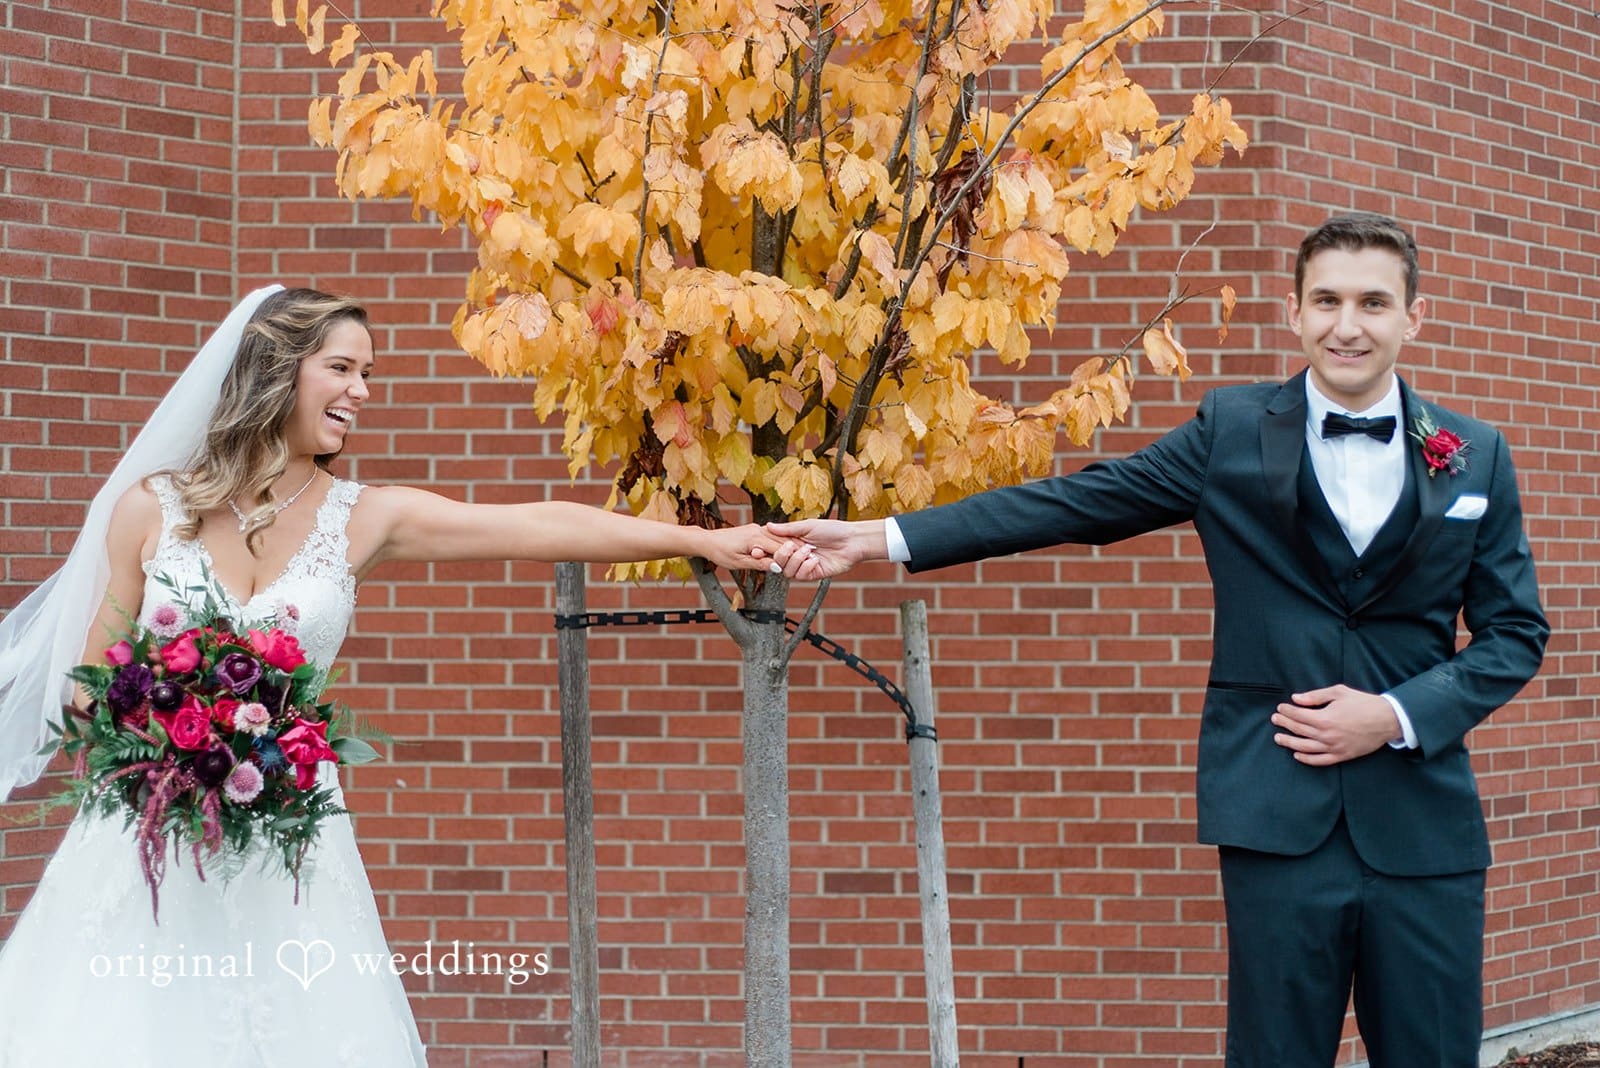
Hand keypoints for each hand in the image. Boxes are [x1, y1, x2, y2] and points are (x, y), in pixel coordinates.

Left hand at [699, 524, 798, 572]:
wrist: (707, 540)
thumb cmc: (720, 552)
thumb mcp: (739, 562)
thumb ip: (759, 563)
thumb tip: (776, 567)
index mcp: (756, 538)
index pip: (780, 548)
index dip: (794, 555)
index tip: (807, 561)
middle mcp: (758, 530)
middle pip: (782, 541)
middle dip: (797, 549)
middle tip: (812, 557)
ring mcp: (757, 529)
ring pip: (778, 537)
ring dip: (790, 545)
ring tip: (804, 553)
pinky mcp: (754, 530)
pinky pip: (772, 536)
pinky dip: (781, 542)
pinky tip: (788, 548)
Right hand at [759, 519, 885, 579]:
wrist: (852, 541)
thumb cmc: (833, 530)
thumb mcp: (808, 526)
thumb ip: (788, 529)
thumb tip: (768, 526)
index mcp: (793, 542)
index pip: (773, 548)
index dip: (768, 548)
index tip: (767, 545)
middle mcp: (796, 555)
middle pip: (777, 562)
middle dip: (783, 555)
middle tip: (793, 546)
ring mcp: (804, 566)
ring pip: (787, 571)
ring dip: (797, 560)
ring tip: (809, 551)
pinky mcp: (814, 574)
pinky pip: (801, 576)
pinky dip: (806, 567)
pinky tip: (816, 560)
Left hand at [1271, 685, 1401, 765]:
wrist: (1387, 719)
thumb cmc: (1363, 703)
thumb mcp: (1338, 692)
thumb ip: (1315, 696)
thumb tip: (1296, 698)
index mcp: (1325, 718)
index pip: (1298, 715)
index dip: (1286, 711)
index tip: (1280, 708)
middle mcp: (1327, 735)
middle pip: (1298, 730)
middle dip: (1284, 724)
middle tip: (1275, 720)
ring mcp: (1334, 747)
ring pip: (1305, 747)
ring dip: (1289, 743)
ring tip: (1278, 738)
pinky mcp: (1342, 756)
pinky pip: (1320, 760)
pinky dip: (1306, 759)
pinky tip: (1297, 755)